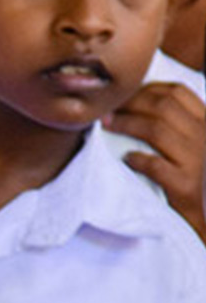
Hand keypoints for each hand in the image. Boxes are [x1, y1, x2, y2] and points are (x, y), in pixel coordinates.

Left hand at [110, 83, 205, 241]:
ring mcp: (198, 161)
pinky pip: (156, 165)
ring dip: (126, 124)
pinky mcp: (186, 186)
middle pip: (163, 106)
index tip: (123, 94)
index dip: (146, 88)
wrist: (204, 214)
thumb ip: (172, 120)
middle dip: (130, 103)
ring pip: (157, 130)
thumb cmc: (188, 174)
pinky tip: (126, 159)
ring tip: (107, 125)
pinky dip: (137, 159)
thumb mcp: (189, 142)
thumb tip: (131, 97)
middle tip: (107, 109)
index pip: (178, 92)